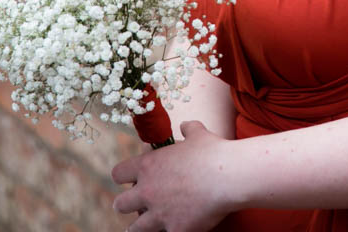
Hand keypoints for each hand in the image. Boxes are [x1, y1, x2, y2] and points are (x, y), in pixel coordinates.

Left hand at [112, 120, 235, 231]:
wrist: (228, 176)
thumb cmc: (212, 152)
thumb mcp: (197, 134)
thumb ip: (188, 130)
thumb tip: (185, 126)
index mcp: (148, 166)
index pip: (118, 174)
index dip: (123, 177)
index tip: (128, 180)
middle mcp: (148, 191)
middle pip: (120, 204)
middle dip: (126, 205)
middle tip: (134, 205)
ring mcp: (159, 213)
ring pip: (135, 228)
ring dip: (140, 226)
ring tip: (146, 226)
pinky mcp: (175, 229)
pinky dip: (170, 231)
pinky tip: (175, 228)